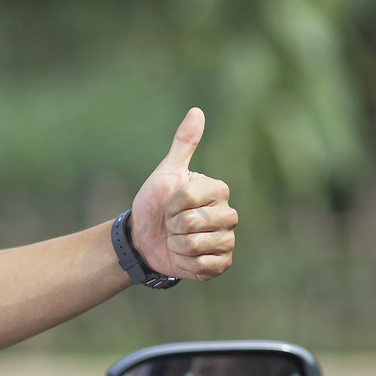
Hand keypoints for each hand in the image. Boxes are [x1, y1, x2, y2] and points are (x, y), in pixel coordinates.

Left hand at [129, 108, 235, 281]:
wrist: (145, 238)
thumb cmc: (156, 203)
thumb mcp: (166, 172)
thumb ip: (183, 143)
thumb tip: (197, 110)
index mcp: (219, 190)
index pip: (189, 196)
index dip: (169, 203)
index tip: (167, 204)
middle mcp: (229, 215)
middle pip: (193, 222)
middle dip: (172, 224)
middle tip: (171, 224)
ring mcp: (228, 241)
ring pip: (197, 244)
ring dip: (177, 244)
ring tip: (176, 239)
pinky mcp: (222, 264)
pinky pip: (204, 265)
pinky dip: (185, 262)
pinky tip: (183, 256)